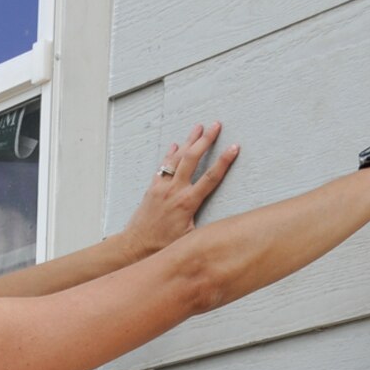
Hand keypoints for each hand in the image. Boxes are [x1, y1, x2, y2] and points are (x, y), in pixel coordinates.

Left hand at [122, 122, 237, 255]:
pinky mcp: (152, 188)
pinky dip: (170, 154)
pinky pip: (162, 166)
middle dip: (205, 140)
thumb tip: (223, 224)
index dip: (224, 161)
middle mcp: (174, 190)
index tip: (234, 147)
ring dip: (189, 141)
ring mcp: (162, 187)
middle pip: (192, 158)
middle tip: (216, 125)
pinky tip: (175, 145)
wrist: (135, 244)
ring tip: (198, 127)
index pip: (211, 177)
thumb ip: (205, 227)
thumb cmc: (162, 245)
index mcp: (187, 202)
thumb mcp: (189, 239)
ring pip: (177, 158)